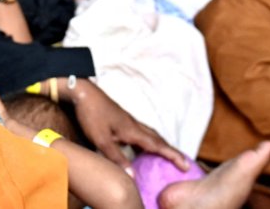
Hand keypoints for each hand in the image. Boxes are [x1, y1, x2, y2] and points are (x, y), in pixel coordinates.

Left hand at [69, 79, 188, 171]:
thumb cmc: (91, 114)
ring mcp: (128, 122)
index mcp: (133, 130)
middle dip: (171, 151)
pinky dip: (148, 142)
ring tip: (166, 157)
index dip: (173, 156)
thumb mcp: (101, 139)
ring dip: (161, 146)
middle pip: (158, 139)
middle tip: (183, 163)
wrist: (83, 92)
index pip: (158, 146)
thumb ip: (116, 157)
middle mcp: (134, 125)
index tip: (186, 165)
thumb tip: (132, 176)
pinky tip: (141, 148)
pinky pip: (141, 133)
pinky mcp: (122, 120)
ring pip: (150, 135)